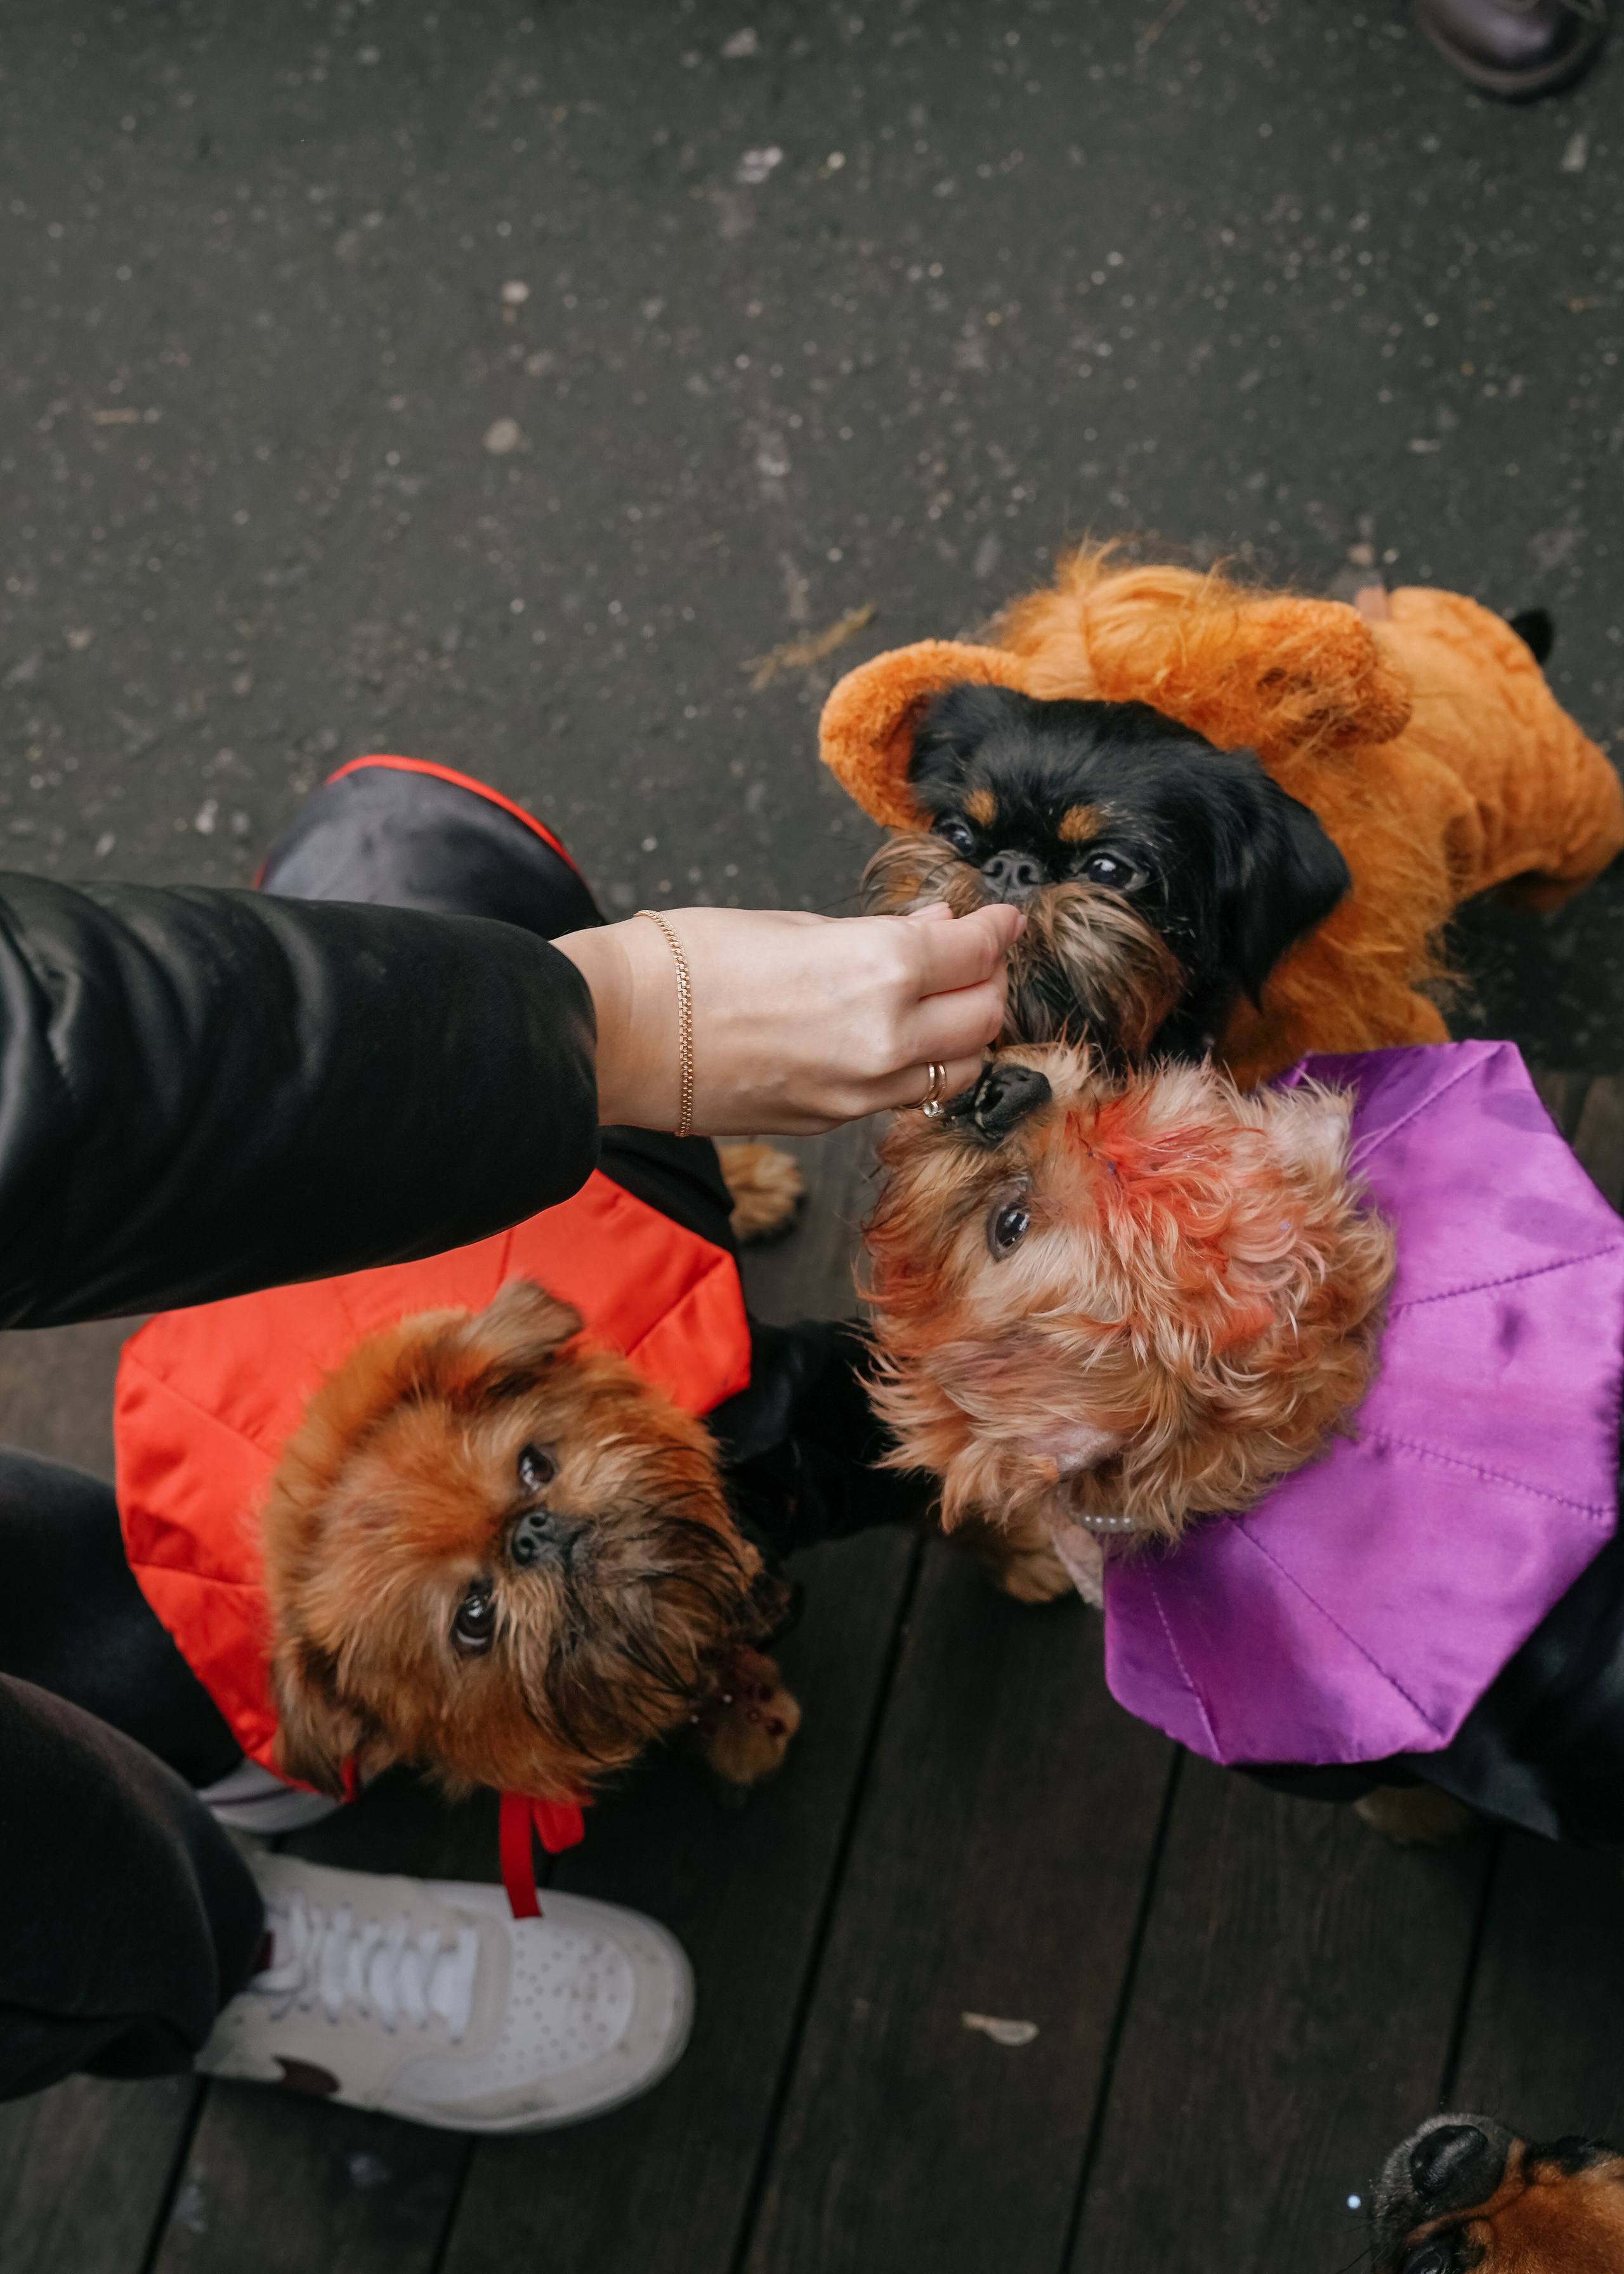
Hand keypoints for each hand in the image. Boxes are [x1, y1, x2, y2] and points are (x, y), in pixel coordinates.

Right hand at [555, 901, 1021, 1134]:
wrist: (621, 1030)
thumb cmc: (689, 964)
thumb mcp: (795, 925)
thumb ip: (880, 936)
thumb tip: (934, 930)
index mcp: (880, 968)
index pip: (978, 952)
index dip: (997, 930)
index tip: (999, 920)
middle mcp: (885, 1035)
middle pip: (984, 1016)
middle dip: (988, 982)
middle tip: (974, 959)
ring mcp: (861, 1089)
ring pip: (958, 1069)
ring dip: (963, 1036)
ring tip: (941, 1005)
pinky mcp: (833, 1120)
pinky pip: (905, 1096)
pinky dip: (917, 1069)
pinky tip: (894, 1041)